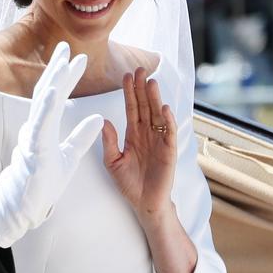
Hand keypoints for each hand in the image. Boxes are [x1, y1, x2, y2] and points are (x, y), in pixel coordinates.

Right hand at [0, 42, 103, 247]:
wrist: (27, 206)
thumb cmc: (44, 183)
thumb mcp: (70, 156)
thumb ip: (82, 136)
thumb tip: (100, 118)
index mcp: (45, 127)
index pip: (57, 97)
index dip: (66, 77)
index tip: (77, 58)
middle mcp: (36, 127)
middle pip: (46, 92)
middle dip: (56, 68)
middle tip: (65, 46)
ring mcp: (33, 137)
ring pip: (42, 104)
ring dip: (53, 81)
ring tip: (62, 62)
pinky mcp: (34, 149)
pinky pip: (40, 124)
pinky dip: (47, 106)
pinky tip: (53, 91)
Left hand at [101, 68, 177, 224]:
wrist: (144, 203)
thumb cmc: (129, 183)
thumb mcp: (112, 161)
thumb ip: (109, 142)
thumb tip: (103, 120)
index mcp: (133, 134)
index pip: (131, 108)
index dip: (129, 92)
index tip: (125, 75)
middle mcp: (147, 134)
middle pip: (145, 106)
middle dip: (142, 88)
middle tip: (140, 68)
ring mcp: (159, 141)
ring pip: (157, 115)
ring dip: (155, 99)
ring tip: (151, 82)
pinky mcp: (169, 152)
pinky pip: (169, 133)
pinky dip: (167, 121)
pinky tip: (164, 108)